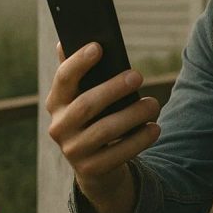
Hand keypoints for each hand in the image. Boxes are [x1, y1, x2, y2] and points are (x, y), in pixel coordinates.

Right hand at [45, 41, 160, 206]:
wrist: (95, 166)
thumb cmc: (95, 119)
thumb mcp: (84, 97)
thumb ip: (79, 73)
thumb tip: (63, 42)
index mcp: (57, 102)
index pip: (63, 79)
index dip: (79, 62)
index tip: (98, 46)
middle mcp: (59, 127)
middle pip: (86, 105)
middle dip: (113, 88)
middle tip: (138, 76)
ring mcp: (73, 151)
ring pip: (105, 130)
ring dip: (133, 114)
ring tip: (154, 104)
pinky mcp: (91, 169)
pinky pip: (119, 154)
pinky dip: (140, 140)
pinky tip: (154, 128)